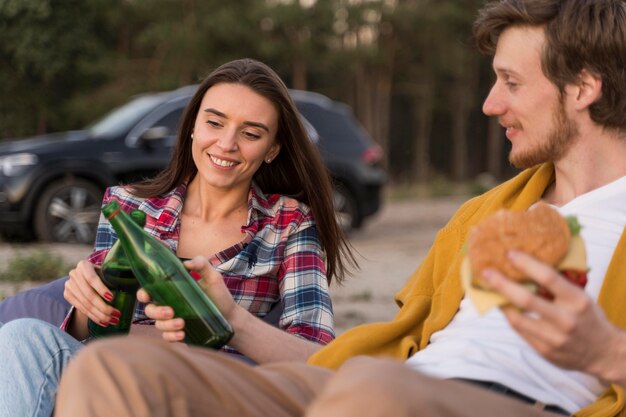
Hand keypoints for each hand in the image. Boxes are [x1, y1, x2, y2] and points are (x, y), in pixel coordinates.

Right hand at [64, 260, 119, 326]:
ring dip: (100, 315)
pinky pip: (81, 309)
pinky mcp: (67, 295)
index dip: (101, 289)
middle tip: (117, 314)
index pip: (92, 279)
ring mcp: (69, 285)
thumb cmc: (103, 273)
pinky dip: (93, 317)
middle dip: (103, 307)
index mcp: (84, 265)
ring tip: (113, 321)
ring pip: (85, 304)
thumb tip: (134, 277)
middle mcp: (74, 274)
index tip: (112, 298)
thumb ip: (116, 272)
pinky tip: (104, 322)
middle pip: (89, 294)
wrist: (86, 277)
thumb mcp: (107, 270)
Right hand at [140, 256, 237, 342]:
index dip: (143, 293)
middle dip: (156, 311)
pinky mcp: (179, 334)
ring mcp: (173, 321)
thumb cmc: (219, 295)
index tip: (147, 295)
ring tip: (182, 323)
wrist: (231, 318)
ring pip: (158, 325)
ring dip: (166, 325)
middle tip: (171, 311)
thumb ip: (202, 264)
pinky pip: (167, 337)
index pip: (150, 291)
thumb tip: (188, 263)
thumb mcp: (212, 277)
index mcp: (173, 290)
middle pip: (150, 309)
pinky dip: (171, 336)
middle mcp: (170, 305)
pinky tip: (182, 334)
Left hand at [482, 250, 624, 381]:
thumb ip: (558, 285)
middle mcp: (566, 319)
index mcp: (577, 300)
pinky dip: (508, 316)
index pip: (548, 278)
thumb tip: (526, 262)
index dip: (526, 264)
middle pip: (526, 299)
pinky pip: (519, 330)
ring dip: (499, 302)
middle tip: (486, 272)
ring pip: (517, 318)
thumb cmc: (587, 317)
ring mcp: (554, 338)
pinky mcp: (544, 351)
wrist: (603, 353)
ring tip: (487, 288)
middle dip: (502, 284)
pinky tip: (502, 305)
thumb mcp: (581, 297)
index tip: (509, 253)